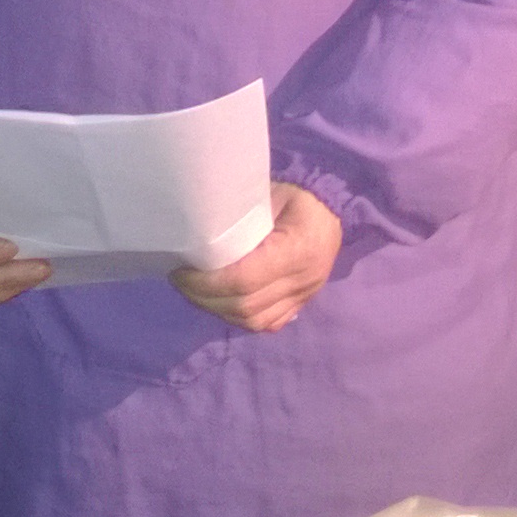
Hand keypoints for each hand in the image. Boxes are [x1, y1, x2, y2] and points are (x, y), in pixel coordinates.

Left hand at [170, 182, 339, 332]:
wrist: (335, 203)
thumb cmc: (296, 192)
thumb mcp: (267, 195)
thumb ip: (239, 221)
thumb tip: (198, 238)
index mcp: (296, 250)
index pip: (243, 280)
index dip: (206, 282)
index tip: (181, 272)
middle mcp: (303, 280)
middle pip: (246, 306)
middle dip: (206, 298)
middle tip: (181, 281)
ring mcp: (306, 295)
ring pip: (256, 321)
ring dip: (220, 311)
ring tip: (197, 292)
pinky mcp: (304, 302)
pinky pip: (269, 323)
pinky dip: (242, 318)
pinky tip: (223, 303)